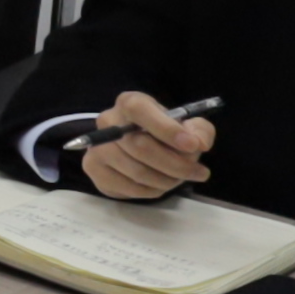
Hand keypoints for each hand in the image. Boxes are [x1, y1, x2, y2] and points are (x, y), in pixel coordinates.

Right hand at [78, 91, 217, 201]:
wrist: (133, 147)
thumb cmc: (163, 133)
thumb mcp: (187, 126)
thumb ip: (199, 131)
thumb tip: (198, 143)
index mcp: (130, 103)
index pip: (140, 110)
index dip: (166, 128)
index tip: (192, 146)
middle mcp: (108, 121)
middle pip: (140, 146)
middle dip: (175, 164)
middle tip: (198, 172)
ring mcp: (97, 147)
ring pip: (136, 171)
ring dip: (167, 180)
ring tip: (180, 179)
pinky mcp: (95, 170)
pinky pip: (128, 187)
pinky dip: (152, 190)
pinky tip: (162, 185)